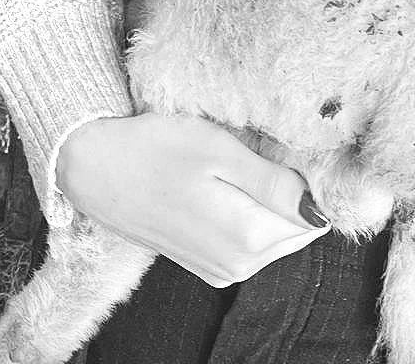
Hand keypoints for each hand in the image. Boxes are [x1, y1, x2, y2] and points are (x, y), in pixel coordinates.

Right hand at [56, 113, 327, 284]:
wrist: (93, 168)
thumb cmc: (154, 148)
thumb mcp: (219, 150)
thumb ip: (274, 183)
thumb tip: (321, 207)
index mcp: (248, 238)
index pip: (315, 215)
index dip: (312, 177)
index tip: (291, 147)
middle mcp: (240, 265)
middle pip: (297, 226)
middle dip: (292, 190)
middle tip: (262, 147)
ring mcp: (222, 269)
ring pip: (275, 232)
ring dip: (269, 198)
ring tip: (238, 160)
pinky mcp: (207, 263)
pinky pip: (250, 238)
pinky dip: (249, 209)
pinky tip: (224, 180)